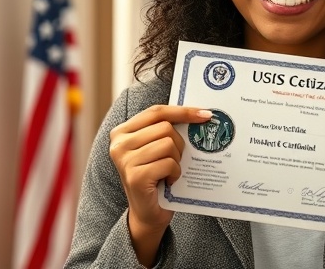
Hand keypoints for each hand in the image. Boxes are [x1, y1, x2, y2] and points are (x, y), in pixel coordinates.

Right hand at [109, 104, 211, 264]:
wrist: (147, 213)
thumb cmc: (156, 177)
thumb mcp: (155, 148)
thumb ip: (165, 129)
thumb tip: (199, 113)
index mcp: (122, 132)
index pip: (156, 112)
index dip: (182, 111)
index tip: (205, 114)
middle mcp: (119, 144)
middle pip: (165, 127)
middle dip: (179, 144)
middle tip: (174, 160)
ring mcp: (125, 160)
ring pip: (169, 144)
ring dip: (176, 160)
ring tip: (168, 172)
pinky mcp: (136, 176)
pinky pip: (169, 163)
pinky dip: (175, 173)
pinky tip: (168, 181)